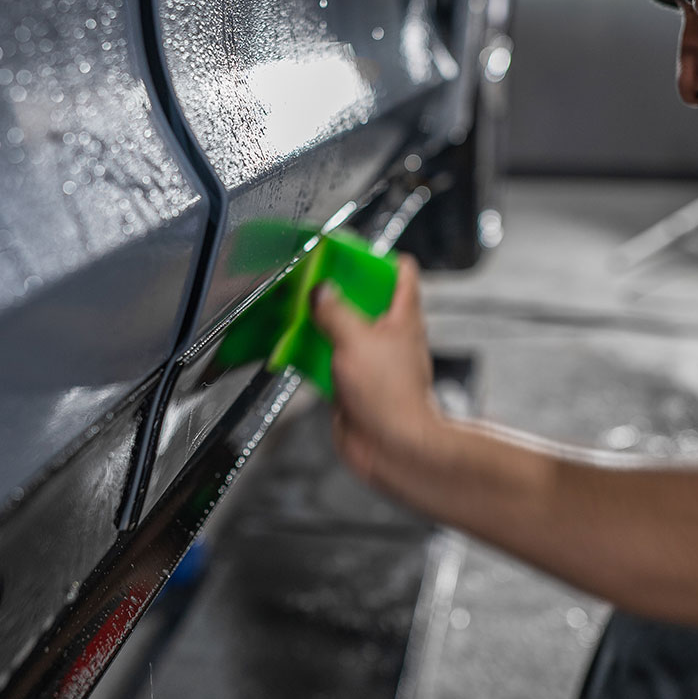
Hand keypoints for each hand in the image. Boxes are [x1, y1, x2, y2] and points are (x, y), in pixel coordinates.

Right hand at [310, 254, 443, 493]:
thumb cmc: (392, 397)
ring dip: (322, 325)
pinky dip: (312, 355)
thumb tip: (320, 291)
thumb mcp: (356, 340)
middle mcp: (389, 340)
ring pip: (343, 333)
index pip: (401, 276)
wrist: (392, 448)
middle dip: (340, 291)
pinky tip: (294, 350)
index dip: (381, 259)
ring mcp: (372, 364)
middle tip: (316, 279)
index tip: (355, 250)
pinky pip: (329, 363)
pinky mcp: (353, 387)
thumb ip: (335, 312)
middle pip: (365, 303)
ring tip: (299, 311)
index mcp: (403, 319)